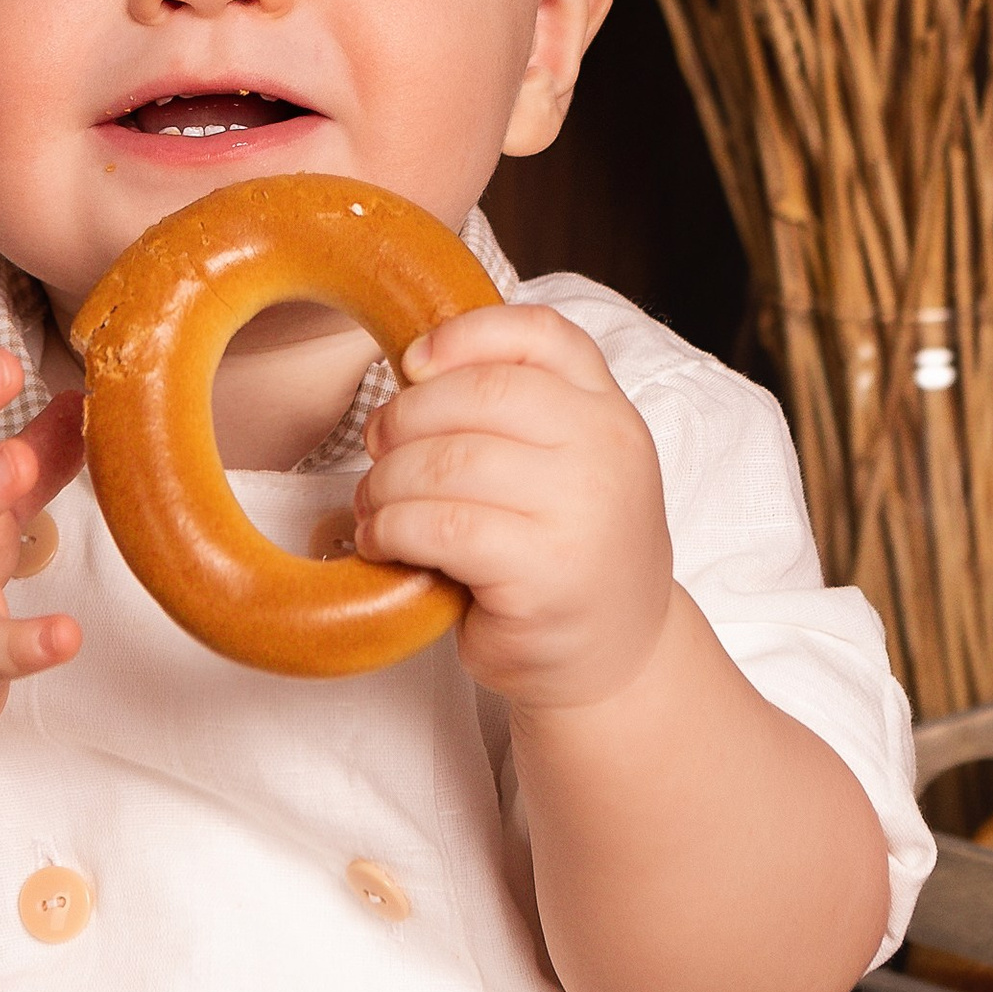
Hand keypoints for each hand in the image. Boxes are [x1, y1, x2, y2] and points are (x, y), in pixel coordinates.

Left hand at [353, 302, 673, 713]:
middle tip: (379, 450)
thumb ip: (518, 411)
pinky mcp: (544, 570)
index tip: (412, 363)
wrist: (617, 655)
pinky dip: (393, 530)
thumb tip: (412, 368)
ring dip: (387, 482)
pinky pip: (441, 527)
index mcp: (608, 410)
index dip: (464, 336)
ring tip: (375, 505)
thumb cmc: (569, 552)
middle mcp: (606, 449)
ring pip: (447, 462)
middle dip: (405, 418)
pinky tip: (384, 542)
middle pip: (478, 394)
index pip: (540, 336)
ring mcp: (581, 509)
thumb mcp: (568, 463)